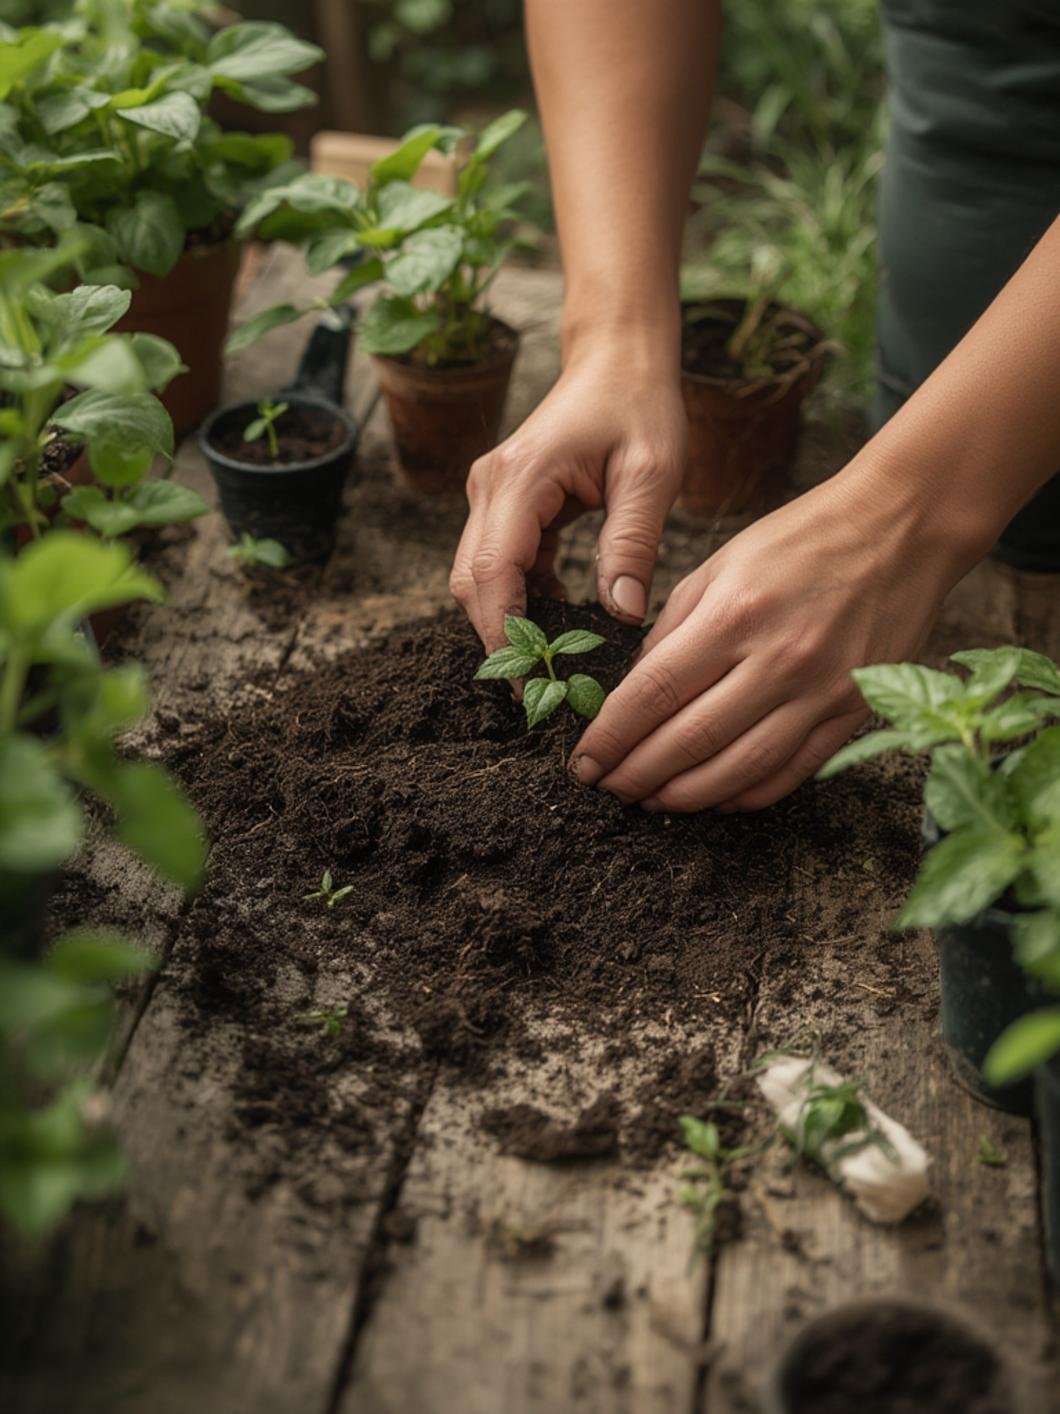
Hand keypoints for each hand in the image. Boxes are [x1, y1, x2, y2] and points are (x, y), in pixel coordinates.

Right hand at [450, 338, 685, 648]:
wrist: (618, 359)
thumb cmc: (639, 406)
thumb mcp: (651, 474)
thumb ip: (633, 543)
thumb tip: (621, 616)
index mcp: (521, 478)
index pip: (492, 571)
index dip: (505, 631)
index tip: (533, 679)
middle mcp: (490, 486)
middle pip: (470, 582)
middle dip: (500, 636)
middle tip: (546, 686)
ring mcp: (490, 494)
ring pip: (476, 577)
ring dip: (508, 619)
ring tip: (556, 659)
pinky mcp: (503, 503)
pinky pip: (499, 563)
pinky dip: (522, 597)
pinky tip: (562, 618)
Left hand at [570, 467, 970, 811]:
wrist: (901, 528)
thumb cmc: (802, 539)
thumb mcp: (720, 564)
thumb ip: (673, 630)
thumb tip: (635, 692)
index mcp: (734, 615)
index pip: (654, 693)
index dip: (612, 736)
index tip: (585, 761)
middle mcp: (778, 660)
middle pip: (690, 741)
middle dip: (638, 774)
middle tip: (608, 788)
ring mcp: (821, 692)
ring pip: (739, 769)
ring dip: (686, 796)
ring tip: (651, 801)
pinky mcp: (854, 713)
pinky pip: (790, 772)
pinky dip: (745, 795)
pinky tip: (713, 799)